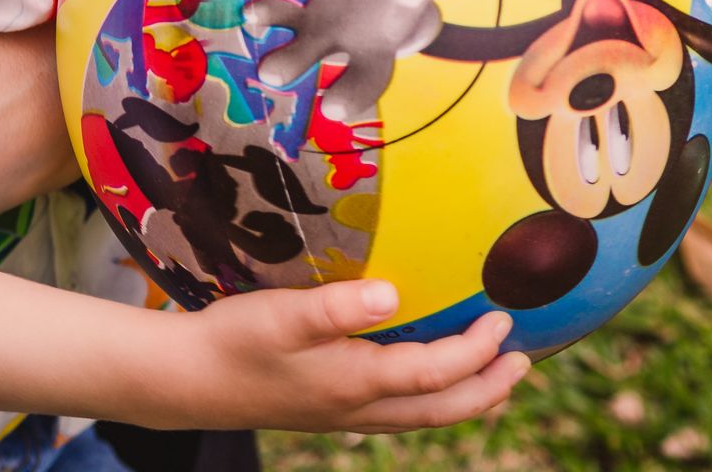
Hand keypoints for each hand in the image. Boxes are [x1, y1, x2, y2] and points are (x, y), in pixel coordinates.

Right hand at [165, 280, 528, 433]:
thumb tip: (394, 295)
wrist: (187, 380)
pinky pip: (398, 415)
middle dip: (488, 387)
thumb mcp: (283, 315)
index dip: (476, 351)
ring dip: (465, 399)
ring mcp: (344, 415)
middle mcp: (359, 407)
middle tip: (524, 362)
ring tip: (492, 379)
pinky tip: (421, 387)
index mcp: (356, 383)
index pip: (436, 372)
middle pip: (443, 409)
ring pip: (423, 417)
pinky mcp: (327, 411)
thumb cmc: (232, 340)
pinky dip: (428, 402)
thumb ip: (339, 305)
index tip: (503, 321)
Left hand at [248, 0, 464, 119]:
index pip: (369, 79)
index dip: (353, 94)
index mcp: (377, 57)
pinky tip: (249, 15)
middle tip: (274, 79)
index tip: (333, 110)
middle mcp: (346, 54)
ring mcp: (321, 38)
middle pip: (326, 70)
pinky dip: (268, 14)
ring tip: (261, 64)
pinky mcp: (303, 20)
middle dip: (309, 72)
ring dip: (283, 54)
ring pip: (302, 47)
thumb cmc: (391, 10)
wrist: (372, 14)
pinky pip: (284, 17)